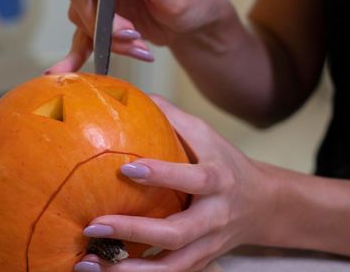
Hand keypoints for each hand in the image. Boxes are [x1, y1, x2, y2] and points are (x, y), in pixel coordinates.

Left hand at [73, 96, 274, 271]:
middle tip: (94, 225)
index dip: (163, 175)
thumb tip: (136, 96)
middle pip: (177, 233)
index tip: (126, 168)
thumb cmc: (228, 164)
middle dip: (135, 231)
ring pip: (171, 267)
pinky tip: (105, 271)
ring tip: (88, 263)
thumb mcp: (209, 136)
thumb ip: (174, 119)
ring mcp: (207, 246)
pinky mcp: (200, 263)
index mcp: (219, 181)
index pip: (194, 179)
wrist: (261, 205)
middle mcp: (214, 218)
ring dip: (129, 271)